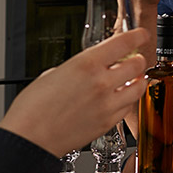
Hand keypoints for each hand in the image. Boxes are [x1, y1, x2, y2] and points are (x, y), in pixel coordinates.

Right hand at [0, 26, 150, 157]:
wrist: (30, 138)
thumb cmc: (33, 108)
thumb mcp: (54, 73)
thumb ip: (79, 67)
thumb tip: (92, 67)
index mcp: (86, 64)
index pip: (124, 42)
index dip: (137, 36)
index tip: (141, 35)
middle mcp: (101, 82)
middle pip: (138, 64)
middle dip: (137, 59)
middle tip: (134, 60)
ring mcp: (107, 104)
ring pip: (139, 87)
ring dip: (137, 80)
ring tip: (131, 79)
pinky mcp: (108, 122)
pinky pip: (128, 107)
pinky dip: (127, 100)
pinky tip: (119, 98)